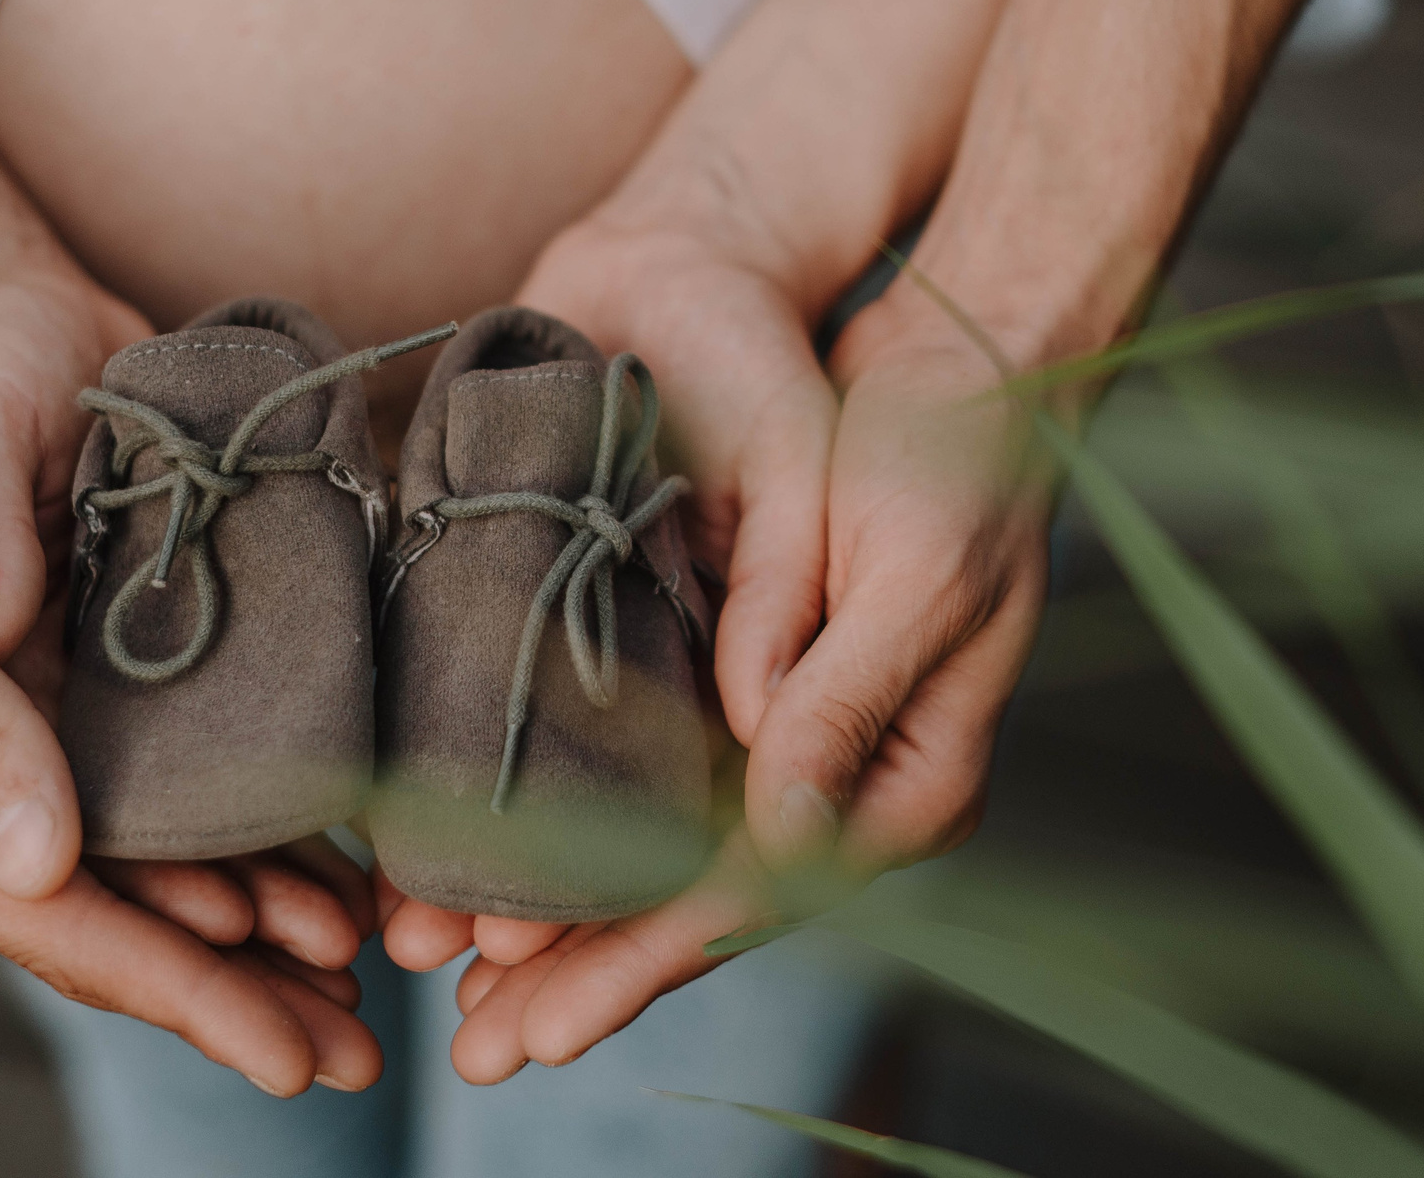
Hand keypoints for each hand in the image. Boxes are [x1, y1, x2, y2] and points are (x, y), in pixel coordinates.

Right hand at [0, 292, 382, 1093]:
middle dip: (233, 990)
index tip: (291, 1055)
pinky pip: (141, 780)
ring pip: (136, 861)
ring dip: (248, 916)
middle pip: (105, 919)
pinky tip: (304, 855)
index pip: (50, 925)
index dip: (179, 992)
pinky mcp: (29, 680)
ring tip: (358, 966)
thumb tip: (45, 869)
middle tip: (362, 1056)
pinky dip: (224, 825)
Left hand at [386, 223, 1051, 1080]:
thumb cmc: (955, 456)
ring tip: (461, 989)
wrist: (962, 366)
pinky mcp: (760, 691)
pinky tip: (507, 870)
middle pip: (706, 901)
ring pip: (673, 857)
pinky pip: (662, 788)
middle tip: (477, 1056)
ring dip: (573, 921)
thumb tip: (773, 832)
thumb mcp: (909, 573)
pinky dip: (585, 830)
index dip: (646, 956)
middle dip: (588, 976)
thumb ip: (840, 700)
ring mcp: (806, 742)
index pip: (762, 891)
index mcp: (912, 775)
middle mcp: (855, 780)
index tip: (547, 1021)